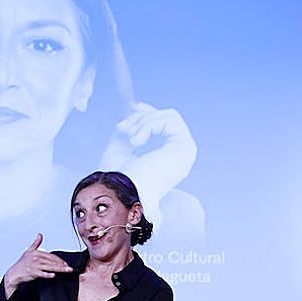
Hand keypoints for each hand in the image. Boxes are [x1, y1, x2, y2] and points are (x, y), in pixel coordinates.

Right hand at [2, 234, 71, 296]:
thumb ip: (36, 243)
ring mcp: (35, 266)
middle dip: (62, 265)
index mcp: (37, 253)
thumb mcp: (28, 251)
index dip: (60, 260)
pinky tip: (53, 275)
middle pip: (52, 261)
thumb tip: (40, 235)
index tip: (66, 264)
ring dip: (59, 269)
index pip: (52, 256)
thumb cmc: (22, 264)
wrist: (14, 273)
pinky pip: (42, 274)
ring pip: (50, 267)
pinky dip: (48, 274)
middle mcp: (36, 258)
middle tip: (70, 268)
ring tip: (67, 270)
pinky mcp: (33, 273)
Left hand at [98, 102, 197, 226]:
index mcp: (165, 159)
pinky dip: (148, 124)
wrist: (119, 194)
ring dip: (142, 122)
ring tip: (130, 140)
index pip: (165, 127)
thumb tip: (127, 118)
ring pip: (168, 117)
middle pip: (167, 119)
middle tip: (123, 129)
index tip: (134, 106)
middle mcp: (179, 156)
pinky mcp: (185, 146)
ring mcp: (185, 151)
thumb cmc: (115, 181)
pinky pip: (169, 119)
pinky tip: (137, 141)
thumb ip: (125, 134)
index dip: (150, 113)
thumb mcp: (117, 151)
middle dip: (141, 118)